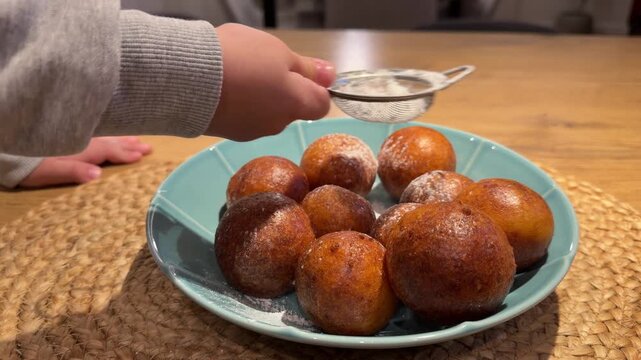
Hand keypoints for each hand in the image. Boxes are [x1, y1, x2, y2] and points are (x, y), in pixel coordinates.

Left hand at [19, 137, 151, 186]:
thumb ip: (74, 172)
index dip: (127, 153)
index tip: (145, 154)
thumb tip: (98, 175)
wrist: (10, 152)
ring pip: (105, 139)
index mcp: (83, 151)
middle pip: (111, 143)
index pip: (110, 151)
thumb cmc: (31, 166)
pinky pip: (96, 137)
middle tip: (148, 146)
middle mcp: (83, 143)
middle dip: (130, 145)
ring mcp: (77, 140)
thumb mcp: (51, 172)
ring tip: (136, 140)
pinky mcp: (69, 140)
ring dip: (122, 140)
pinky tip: (109, 140)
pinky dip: (108, 139)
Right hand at [209, 23, 335, 140]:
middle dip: (282, 89)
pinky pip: (241, 116)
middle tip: (261, 64)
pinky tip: (221, 85)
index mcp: (296, 104)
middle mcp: (278, 124)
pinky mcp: (227, 133)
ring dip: (258, 96)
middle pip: (290, 108)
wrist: (187, 79)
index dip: (315, 88)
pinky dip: (237, 103)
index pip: (321, 105)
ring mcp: (251, 131)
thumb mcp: (278, 52)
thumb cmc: (241, 59)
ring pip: (264, 112)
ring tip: (236, 72)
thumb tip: (331, 77)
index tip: (300, 72)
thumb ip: (306, 68)